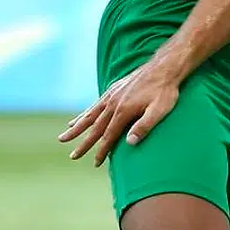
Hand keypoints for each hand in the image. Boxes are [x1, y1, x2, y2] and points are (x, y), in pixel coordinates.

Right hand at [58, 58, 182, 165]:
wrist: (164, 66)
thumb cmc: (165, 90)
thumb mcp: (159, 110)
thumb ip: (144, 126)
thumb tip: (129, 143)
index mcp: (123, 111)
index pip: (109, 136)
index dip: (102, 151)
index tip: (95, 164)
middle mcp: (113, 103)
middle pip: (94, 127)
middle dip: (83, 143)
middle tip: (73, 156)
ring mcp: (112, 95)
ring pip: (90, 115)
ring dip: (77, 127)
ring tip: (64, 136)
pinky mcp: (114, 89)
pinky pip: (96, 104)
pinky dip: (86, 112)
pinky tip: (80, 117)